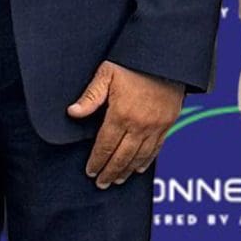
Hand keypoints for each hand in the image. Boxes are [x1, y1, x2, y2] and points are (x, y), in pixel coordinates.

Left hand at [68, 61, 184, 189]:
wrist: (165, 56)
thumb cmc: (133, 62)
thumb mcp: (107, 73)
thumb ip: (90, 96)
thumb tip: (73, 113)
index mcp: (121, 114)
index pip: (105, 145)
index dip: (97, 161)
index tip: (90, 171)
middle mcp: (139, 125)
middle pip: (121, 156)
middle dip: (110, 172)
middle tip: (101, 183)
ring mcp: (155, 126)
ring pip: (139, 156)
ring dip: (127, 170)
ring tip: (117, 180)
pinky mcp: (167, 123)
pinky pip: (156, 148)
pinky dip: (146, 161)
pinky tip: (138, 168)